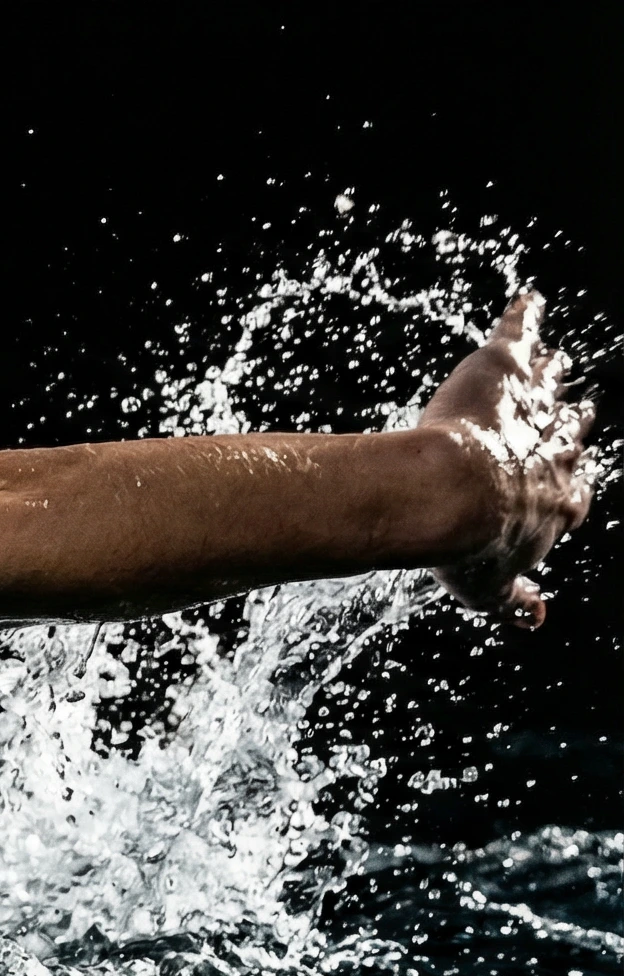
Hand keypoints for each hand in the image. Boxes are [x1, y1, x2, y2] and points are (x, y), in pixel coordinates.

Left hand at [417, 292, 595, 627]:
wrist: (452, 496)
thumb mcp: (491, 589)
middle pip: (572, 429)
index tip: (570, 484)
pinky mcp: (505, 369)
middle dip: (572, 421)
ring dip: (552, 372)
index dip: (571, 485)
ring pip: (551, 383)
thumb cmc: (468, 546)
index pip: (576, 491)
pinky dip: (525, 315)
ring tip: (554, 361)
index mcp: (560, 500)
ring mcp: (533, 406)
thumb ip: (514, 602)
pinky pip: (521, 333)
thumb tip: (532, 618)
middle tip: (578, 410)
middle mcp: (557, 448)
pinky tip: (527, 300)